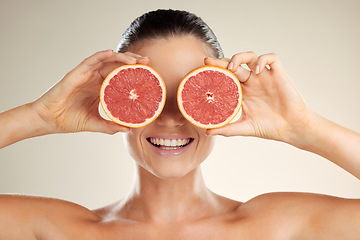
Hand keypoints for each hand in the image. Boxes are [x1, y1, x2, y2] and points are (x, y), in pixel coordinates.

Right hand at [32, 50, 149, 133]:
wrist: (49, 121)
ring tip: (136, 60)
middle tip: (148, 62)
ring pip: (106, 60)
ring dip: (122, 57)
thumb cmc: (69, 119)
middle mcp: (94, 79)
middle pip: (117, 66)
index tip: (149, 74)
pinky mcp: (76, 74)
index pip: (120, 77)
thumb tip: (128, 129)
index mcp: (100, 88)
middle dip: (133, 62)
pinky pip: (90, 61)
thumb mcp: (95, 123)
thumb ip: (110, 125)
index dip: (134, 74)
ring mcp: (86, 75)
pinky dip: (101, 55)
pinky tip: (112, 53)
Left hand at [205, 52, 311, 144]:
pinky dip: (263, 60)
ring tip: (233, 67)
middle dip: (222, 61)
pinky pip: (271, 59)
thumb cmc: (269, 128)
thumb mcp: (245, 128)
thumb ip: (227, 129)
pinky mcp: (278, 74)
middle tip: (209, 62)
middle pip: (234, 64)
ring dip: (240, 57)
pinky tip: (257, 70)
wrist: (292, 128)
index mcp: (242, 92)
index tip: (202, 71)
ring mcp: (264, 77)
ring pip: (250, 57)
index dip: (215, 72)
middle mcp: (252, 82)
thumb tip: (208, 132)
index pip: (226, 77)